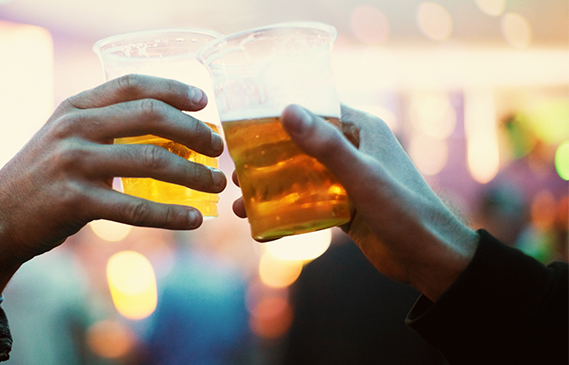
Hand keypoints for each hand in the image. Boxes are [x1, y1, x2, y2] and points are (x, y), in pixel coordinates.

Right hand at [0, 75, 225, 295]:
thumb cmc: (41, 179)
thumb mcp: (65, 140)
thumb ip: (105, 128)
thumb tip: (168, 131)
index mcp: (75, 107)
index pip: (132, 85)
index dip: (173, 89)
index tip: (204, 101)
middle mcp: (73, 128)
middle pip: (150, 117)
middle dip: (193, 130)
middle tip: (216, 148)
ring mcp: (72, 163)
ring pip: (151, 161)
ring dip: (192, 174)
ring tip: (215, 184)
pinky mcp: (75, 201)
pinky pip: (136, 208)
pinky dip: (171, 214)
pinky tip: (194, 220)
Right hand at [233, 104, 477, 300]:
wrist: (431, 261)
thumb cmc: (404, 211)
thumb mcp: (362, 176)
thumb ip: (326, 146)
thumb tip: (287, 110)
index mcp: (363, 129)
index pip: (315, 110)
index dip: (280, 114)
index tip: (245, 124)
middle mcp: (354, 149)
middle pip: (301, 144)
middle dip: (267, 158)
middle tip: (237, 170)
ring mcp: (348, 179)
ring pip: (300, 176)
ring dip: (270, 187)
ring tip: (241, 201)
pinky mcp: (345, 206)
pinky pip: (307, 202)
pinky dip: (284, 211)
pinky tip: (260, 224)